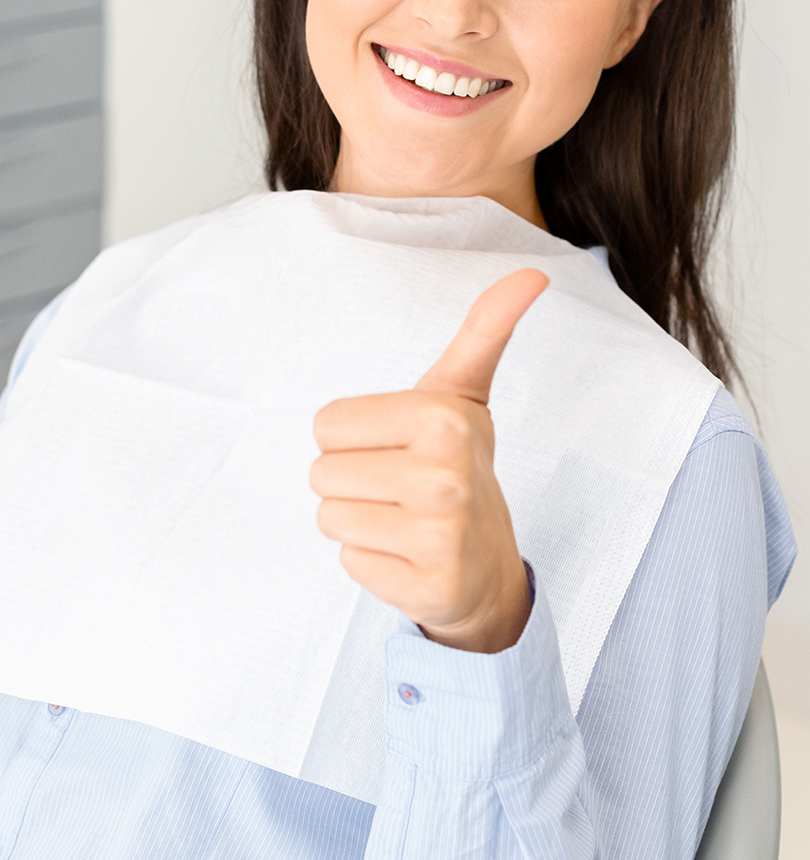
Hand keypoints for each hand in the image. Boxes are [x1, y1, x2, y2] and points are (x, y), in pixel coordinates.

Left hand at [310, 269, 547, 652]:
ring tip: (403, 521)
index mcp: (445, 417)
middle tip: (401, 489)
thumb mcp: (464, 394)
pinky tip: (408, 557)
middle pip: (321, 472)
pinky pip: (349, 562)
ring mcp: (440, 535)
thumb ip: (485, 329)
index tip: (398, 448)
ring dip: (358, 522)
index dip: (354, 437)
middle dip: (352, 482)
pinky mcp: (428, 586)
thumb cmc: (458, 465)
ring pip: (329, 517)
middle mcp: (445, 475)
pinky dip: (372, 563)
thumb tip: (532, 273)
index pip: (325, 423)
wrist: (487, 564)